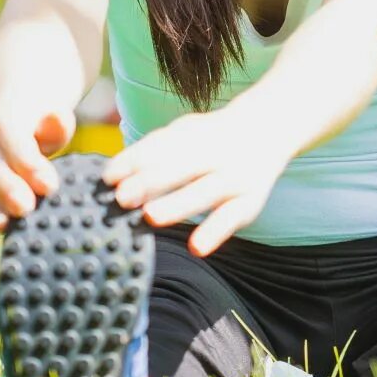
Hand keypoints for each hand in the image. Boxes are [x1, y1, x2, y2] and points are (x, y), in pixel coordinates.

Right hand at [0, 101, 74, 257]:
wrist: (7, 122)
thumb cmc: (40, 125)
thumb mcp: (52, 118)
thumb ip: (57, 121)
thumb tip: (59, 119)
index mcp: (1, 122)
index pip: (14, 141)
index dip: (29, 163)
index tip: (49, 185)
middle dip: (8, 189)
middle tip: (26, 208)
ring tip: (4, 229)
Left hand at [101, 108, 292, 256]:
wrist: (268, 129)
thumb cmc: (210, 139)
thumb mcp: (183, 134)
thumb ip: (151, 153)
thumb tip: (110, 177)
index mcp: (192, 135)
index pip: (159, 146)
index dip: (133, 161)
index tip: (108, 178)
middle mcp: (213, 153)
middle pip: (180, 167)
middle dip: (150, 181)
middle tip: (122, 197)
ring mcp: (233, 177)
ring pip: (205, 191)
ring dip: (179, 204)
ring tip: (151, 216)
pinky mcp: (249, 202)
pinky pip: (232, 217)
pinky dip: (215, 232)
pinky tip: (197, 247)